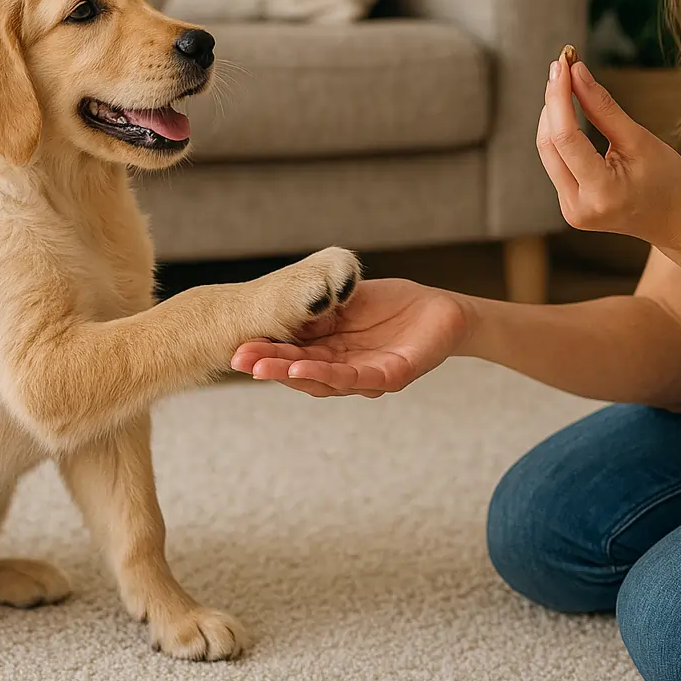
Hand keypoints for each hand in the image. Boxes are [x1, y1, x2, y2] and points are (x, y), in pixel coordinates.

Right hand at [230, 279, 471, 396]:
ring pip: (324, 379)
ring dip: (292, 373)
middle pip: (302, 372)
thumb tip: (281, 309)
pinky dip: (328, 374)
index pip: (293, 355)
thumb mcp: (347, 301)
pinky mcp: (392, 375)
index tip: (236, 348)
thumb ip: (319, 309)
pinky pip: (357, 377)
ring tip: (263, 367)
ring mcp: (368, 376)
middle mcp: (345, 370)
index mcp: (331, 352)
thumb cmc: (394, 306)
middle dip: (269, 367)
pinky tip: (302, 368)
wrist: (443, 309)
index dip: (266, 353)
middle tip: (239, 361)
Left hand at [537, 56, 680, 251]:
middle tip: (562, 65)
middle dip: (552, 102)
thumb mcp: (640, 139)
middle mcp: (577, 207)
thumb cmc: (669, 180)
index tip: (562, 64)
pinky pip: (556, 162)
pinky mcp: (569, 206)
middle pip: (549, 145)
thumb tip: (576, 72)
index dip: (559, 96)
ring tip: (565, 81)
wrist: (680, 220)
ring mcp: (570, 210)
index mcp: (600, 193)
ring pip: (548, 152)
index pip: (566, 137)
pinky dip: (559, 134)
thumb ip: (603, 107)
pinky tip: (566, 109)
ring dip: (552, 115)